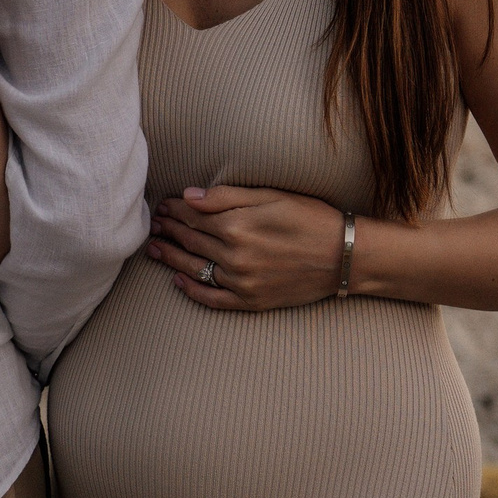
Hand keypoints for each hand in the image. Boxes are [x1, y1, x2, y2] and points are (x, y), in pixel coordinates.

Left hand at [148, 184, 357, 311]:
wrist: (344, 256)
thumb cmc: (311, 218)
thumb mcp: (272, 196)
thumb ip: (227, 196)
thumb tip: (188, 196)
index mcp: (237, 224)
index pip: (193, 216)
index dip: (174, 210)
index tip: (162, 205)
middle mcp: (234, 255)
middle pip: (190, 240)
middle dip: (169, 230)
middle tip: (153, 223)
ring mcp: (241, 282)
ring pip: (194, 268)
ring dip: (170, 257)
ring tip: (153, 248)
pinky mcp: (251, 302)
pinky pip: (213, 299)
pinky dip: (192, 291)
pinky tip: (178, 281)